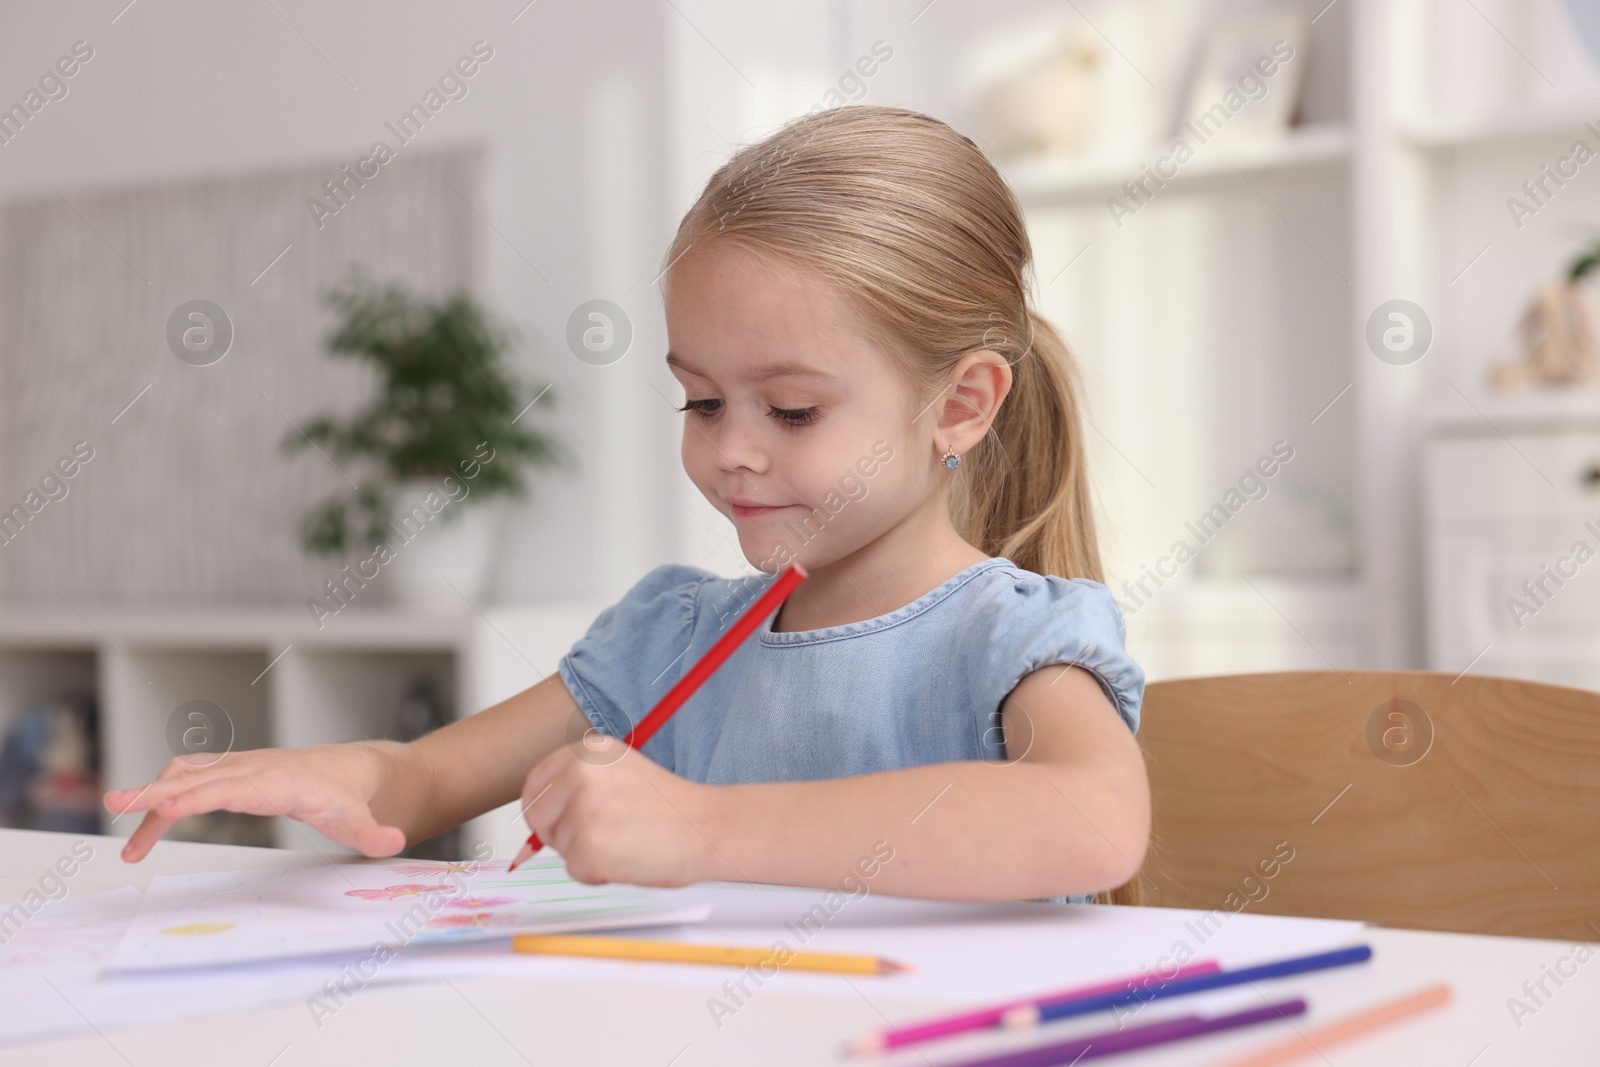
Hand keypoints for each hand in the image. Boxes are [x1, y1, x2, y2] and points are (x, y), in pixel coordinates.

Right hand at [105, 742, 410, 861]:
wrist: (355, 771)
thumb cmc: (352, 798)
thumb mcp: (362, 820)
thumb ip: (375, 834)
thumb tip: (395, 840)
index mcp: (280, 782)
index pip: (235, 787)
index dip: (201, 795)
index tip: (167, 806)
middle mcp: (254, 768)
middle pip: (198, 776)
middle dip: (156, 791)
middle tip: (114, 805)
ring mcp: (239, 767)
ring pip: (186, 776)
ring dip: (152, 802)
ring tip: (128, 847)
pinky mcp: (230, 773)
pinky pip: (188, 781)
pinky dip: (163, 800)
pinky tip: (145, 832)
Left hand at [519, 737, 718, 886]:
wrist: (707, 827)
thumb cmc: (670, 808)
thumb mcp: (620, 776)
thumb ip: (577, 790)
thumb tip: (532, 827)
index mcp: (588, 751)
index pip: (535, 783)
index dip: (543, 809)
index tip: (557, 822)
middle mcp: (581, 773)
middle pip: (537, 816)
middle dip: (559, 835)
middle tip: (600, 837)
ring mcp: (583, 810)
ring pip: (557, 847)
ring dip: (584, 855)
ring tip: (624, 843)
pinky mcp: (589, 846)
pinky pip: (574, 871)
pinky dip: (597, 874)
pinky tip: (628, 858)